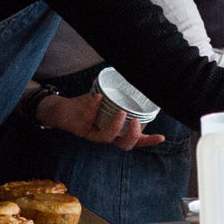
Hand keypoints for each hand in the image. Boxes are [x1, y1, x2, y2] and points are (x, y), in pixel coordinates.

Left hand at [35, 93, 166, 151]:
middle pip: (125, 145)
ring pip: (107, 137)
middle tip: (135, 120)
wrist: (62, 108)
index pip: (136, 140)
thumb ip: (121, 95)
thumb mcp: (108, 100)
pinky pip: (89, 118)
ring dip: (116, 126)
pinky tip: (98, 96)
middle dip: (133, 135)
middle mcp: (107, 135)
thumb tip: (139, 78)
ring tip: (122, 112)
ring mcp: (93, 133)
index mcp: (117, 130)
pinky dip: (94, 106)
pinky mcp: (80, 128)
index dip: (148, 141)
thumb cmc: (88, 105)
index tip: (161, 137)